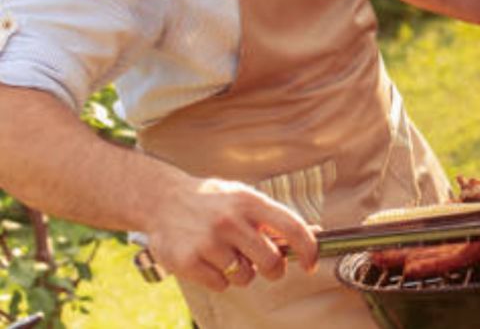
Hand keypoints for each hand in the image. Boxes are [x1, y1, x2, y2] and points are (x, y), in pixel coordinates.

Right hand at [144, 177, 317, 291]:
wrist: (162, 200)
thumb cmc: (213, 202)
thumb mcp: (244, 198)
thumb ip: (274, 217)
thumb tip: (315, 233)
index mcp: (249, 201)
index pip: (291, 227)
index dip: (308, 249)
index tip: (312, 264)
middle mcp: (230, 220)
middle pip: (271, 260)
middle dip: (274, 269)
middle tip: (267, 266)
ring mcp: (207, 242)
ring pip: (245, 276)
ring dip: (242, 272)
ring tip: (228, 255)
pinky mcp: (187, 261)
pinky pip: (221, 285)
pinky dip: (220, 279)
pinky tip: (209, 261)